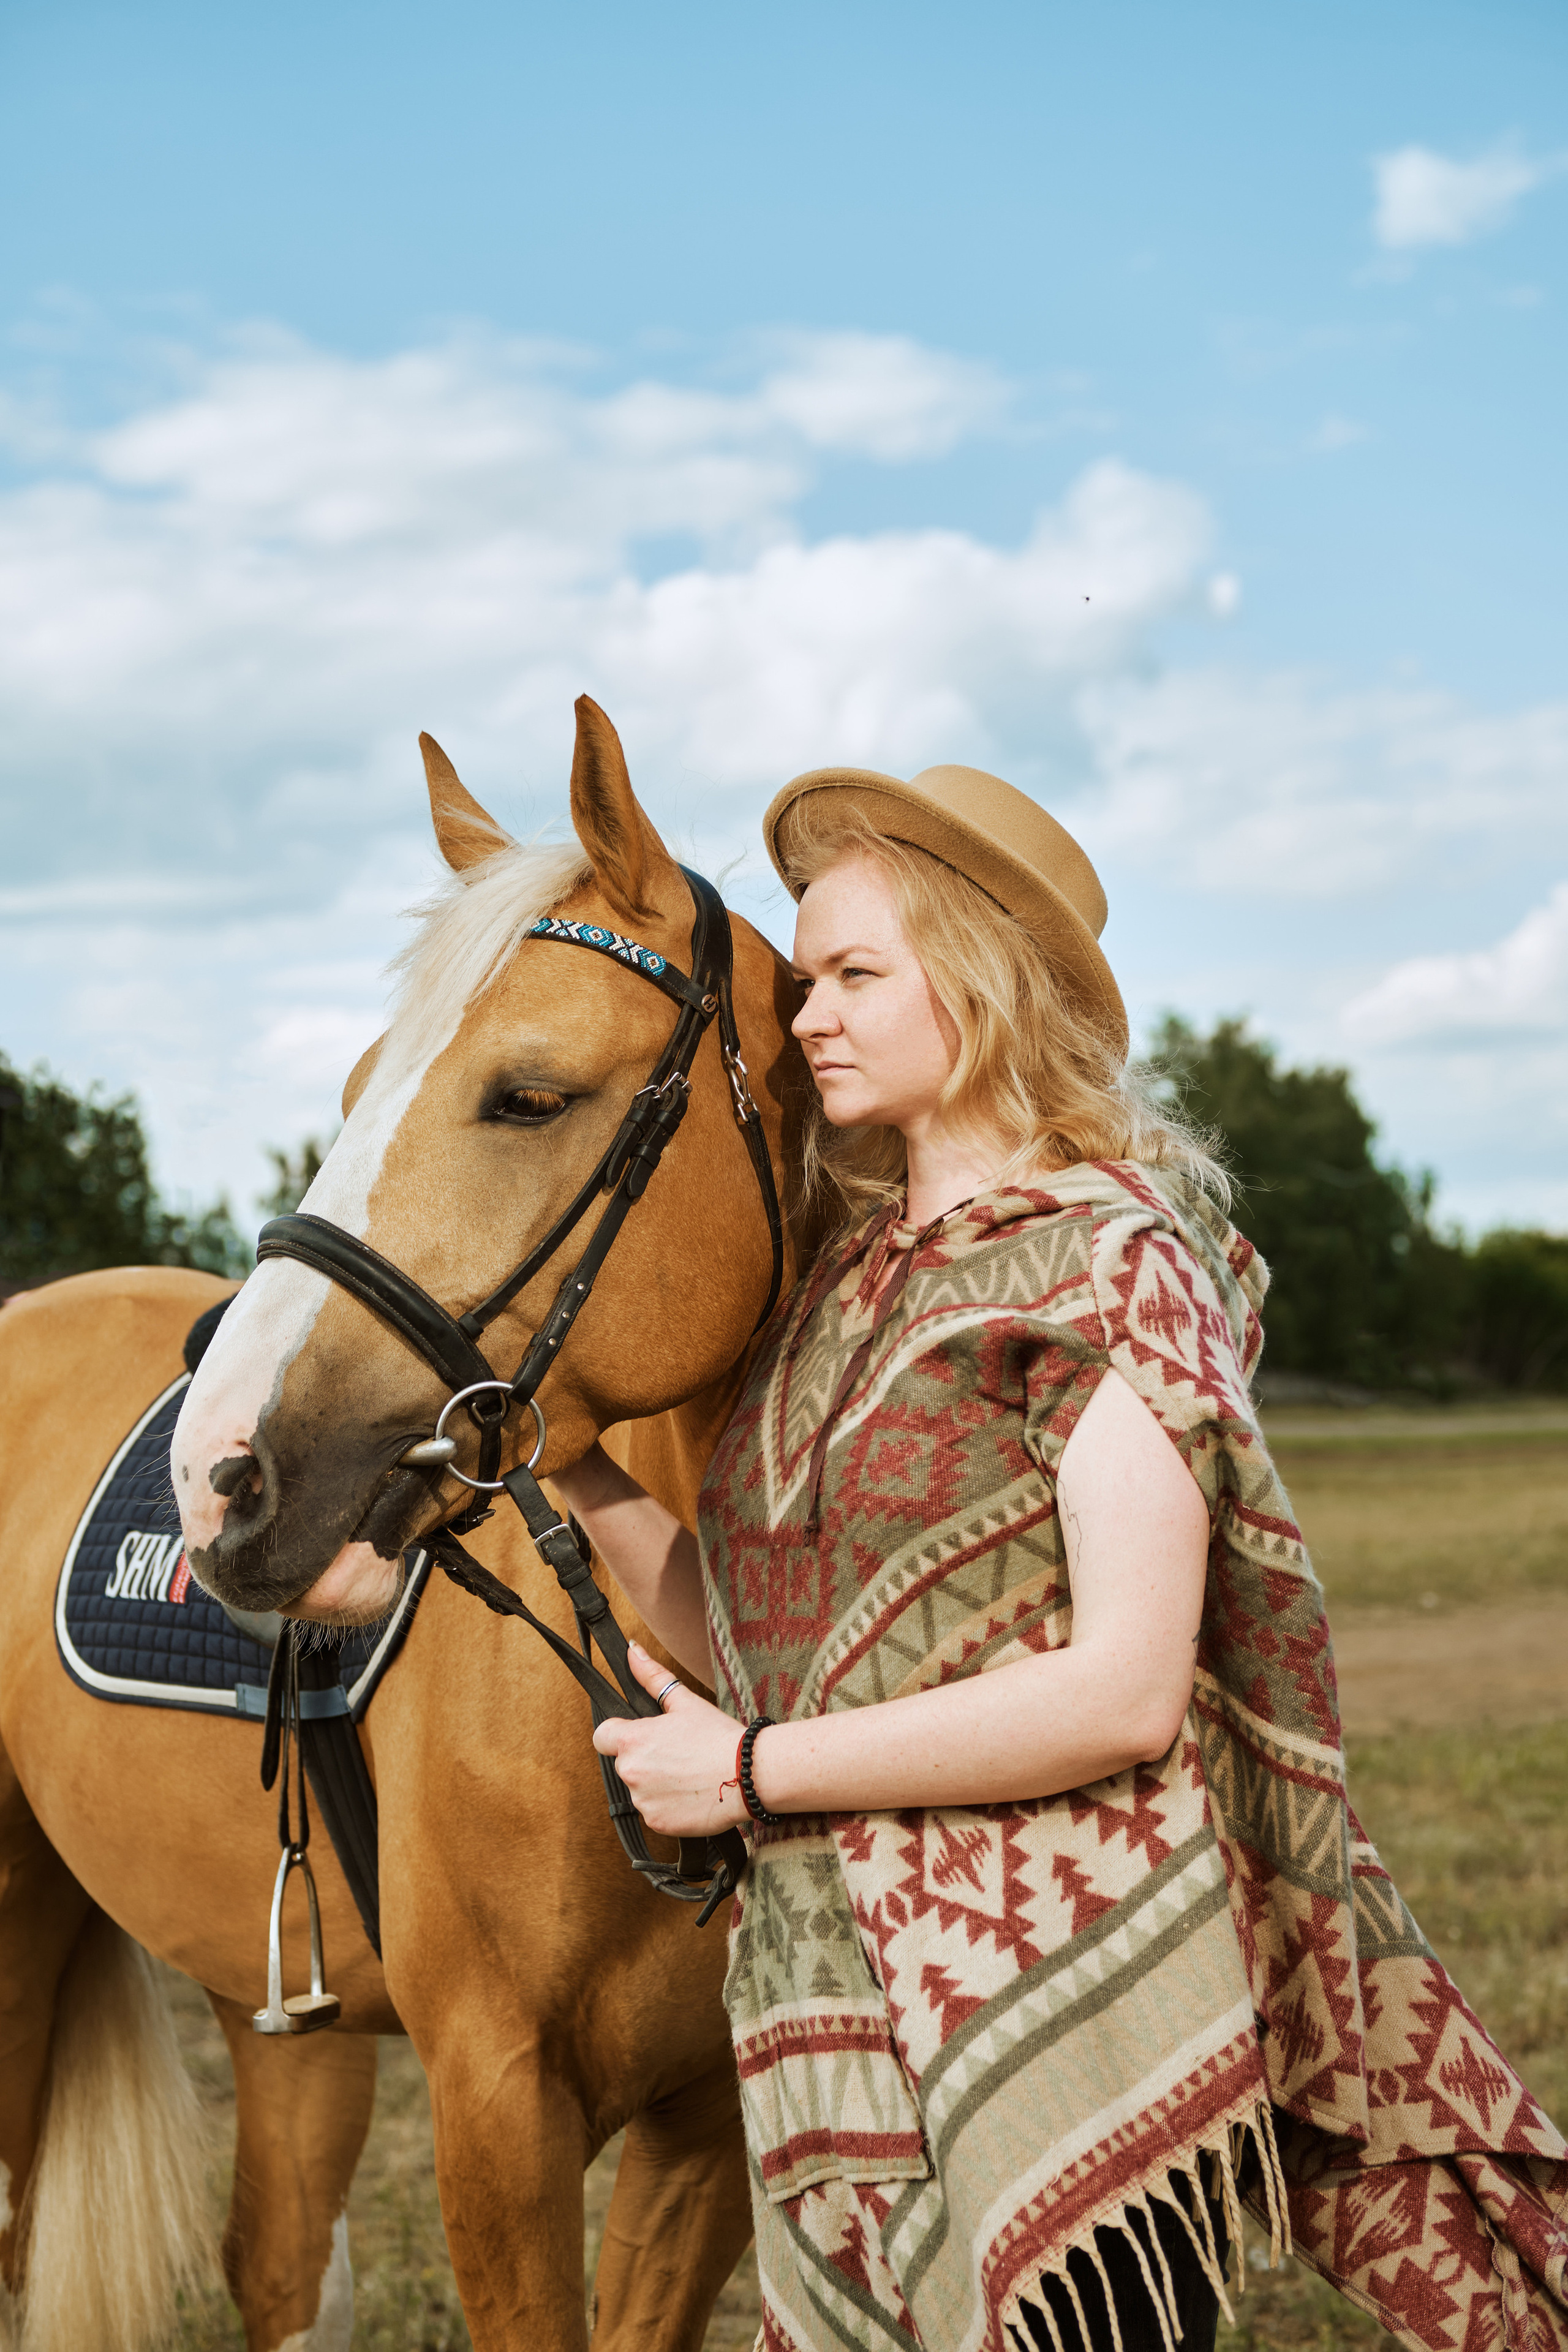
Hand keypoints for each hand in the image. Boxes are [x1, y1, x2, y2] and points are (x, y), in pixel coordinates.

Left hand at [592, 1643, 751, 1837]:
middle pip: (624, 1763)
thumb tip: (632, 1650)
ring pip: (640, 1789)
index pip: (602, 1737)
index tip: (640, 1736)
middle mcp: (631, 1772)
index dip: (618, 1734)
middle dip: (644, 1758)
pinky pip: (654, 1812)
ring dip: (656, 1783)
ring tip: (688, 1774)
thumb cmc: (718, 1737)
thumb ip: (652, 1677)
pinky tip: (691, 1794)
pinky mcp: (657, 1822)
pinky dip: (668, 1805)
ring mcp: (642, 1800)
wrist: (748, 1776)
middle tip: (677, 1754)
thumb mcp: (685, 1702)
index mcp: (632, 1740)